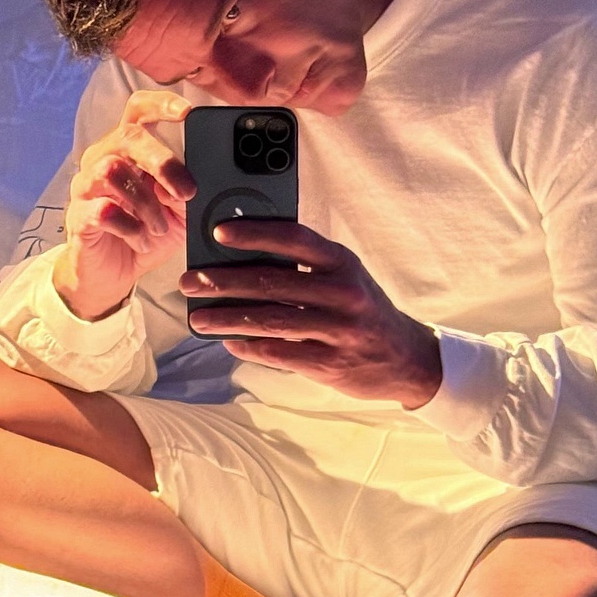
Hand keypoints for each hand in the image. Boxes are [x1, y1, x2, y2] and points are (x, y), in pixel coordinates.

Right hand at [53, 89, 195, 322]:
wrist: (112, 276)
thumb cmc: (144, 236)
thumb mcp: (178, 214)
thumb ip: (186, 194)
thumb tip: (186, 183)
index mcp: (129, 151)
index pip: (138, 111)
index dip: (161, 105)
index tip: (187, 112)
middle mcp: (103, 159)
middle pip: (128, 136)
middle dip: (162, 161)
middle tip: (186, 192)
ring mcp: (87, 186)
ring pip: (112, 170)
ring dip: (146, 202)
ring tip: (159, 227)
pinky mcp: (79, 215)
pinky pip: (103, 209)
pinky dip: (130, 227)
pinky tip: (140, 240)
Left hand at [180, 220, 442, 410]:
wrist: (407, 359)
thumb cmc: (363, 310)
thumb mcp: (345, 277)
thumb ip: (306, 265)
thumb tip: (245, 257)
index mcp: (342, 262)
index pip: (293, 238)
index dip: (254, 234)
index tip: (218, 232)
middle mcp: (342, 292)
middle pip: (272, 283)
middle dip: (223, 282)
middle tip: (190, 283)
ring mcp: (338, 330)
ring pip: (271, 321)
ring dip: (228, 319)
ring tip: (198, 319)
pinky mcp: (331, 363)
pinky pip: (281, 353)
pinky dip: (250, 347)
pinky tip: (229, 342)